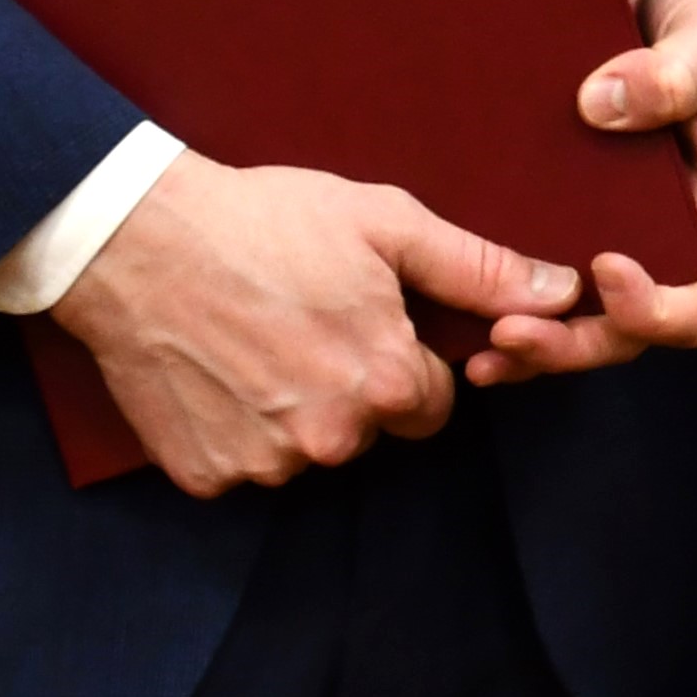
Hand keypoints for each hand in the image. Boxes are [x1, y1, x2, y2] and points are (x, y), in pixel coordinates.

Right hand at [52, 155, 576, 496]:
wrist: (135, 240)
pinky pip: (241, 463)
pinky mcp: (204, 474)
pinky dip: (233, 428)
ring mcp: (263, 463)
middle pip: (367, 430)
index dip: (404, 362)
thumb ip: (479, 269)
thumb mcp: (385, 225)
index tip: (364, 324)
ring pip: (304, 450)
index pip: (430, 405)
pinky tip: (216, 371)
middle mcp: (331, 438)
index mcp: (387, 383)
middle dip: (348, 388)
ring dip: (291, 411)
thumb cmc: (264, 222)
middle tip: (303, 323)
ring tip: (254, 341)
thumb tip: (562, 294)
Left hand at [473, 0, 696, 384]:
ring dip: (531, 337)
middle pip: (627, 329)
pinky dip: (500, 294)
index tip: (603, 267)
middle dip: (570, 343)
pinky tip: (452, 299)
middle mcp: (669, 236)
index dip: (651, 306)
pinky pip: (540, 268)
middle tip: (505, 334)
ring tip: (473, 349)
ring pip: (579, 315)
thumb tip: (600, 104)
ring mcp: (619, 227)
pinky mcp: (573, 208)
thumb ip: (676, 71)